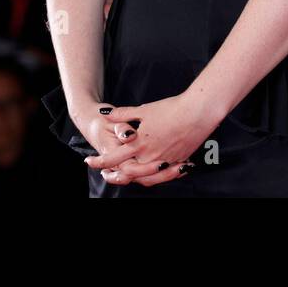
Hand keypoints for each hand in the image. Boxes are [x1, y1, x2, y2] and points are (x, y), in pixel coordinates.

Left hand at [84, 93, 219, 187]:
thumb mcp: (144, 110)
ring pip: (145, 178)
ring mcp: (165, 161)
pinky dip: (155, 176)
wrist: (198, 112)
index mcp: (139, 144)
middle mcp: (150, 156)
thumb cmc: (171, 108)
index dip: (99, 162)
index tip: (89, 162)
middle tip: (108, 174)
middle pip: (128, 173)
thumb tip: (106, 113)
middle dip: (115, 175)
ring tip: (128, 175)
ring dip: (134, 178)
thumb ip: (123, 114)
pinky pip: (163, 175)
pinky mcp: (178, 161)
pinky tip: (152, 173)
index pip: (113, 158)